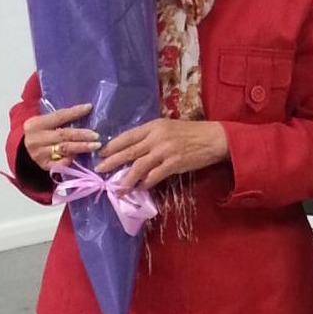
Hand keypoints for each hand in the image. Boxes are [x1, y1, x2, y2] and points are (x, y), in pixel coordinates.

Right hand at [22, 103, 99, 171]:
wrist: (24, 151)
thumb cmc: (40, 133)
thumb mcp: (44, 122)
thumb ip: (59, 119)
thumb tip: (84, 111)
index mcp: (35, 124)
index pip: (58, 116)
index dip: (74, 112)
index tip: (89, 108)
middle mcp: (36, 139)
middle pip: (63, 135)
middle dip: (82, 135)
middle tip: (96, 135)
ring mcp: (39, 154)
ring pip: (64, 149)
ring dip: (81, 147)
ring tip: (95, 145)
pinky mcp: (44, 166)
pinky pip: (62, 163)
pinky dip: (72, 159)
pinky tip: (81, 156)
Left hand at [95, 119, 228, 191]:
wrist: (213, 139)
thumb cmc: (190, 132)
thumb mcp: (168, 127)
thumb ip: (151, 136)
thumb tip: (133, 148)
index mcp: (153, 126)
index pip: (128, 136)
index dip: (113, 145)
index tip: (101, 152)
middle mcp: (156, 137)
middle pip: (129, 151)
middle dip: (112, 162)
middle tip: (99, 170)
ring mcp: (165, 151)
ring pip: (138, 166)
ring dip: (126, 179)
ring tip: (118, 188)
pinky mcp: (173, 164)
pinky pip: (154, 176)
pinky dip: (145, 183)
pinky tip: (140, 187)